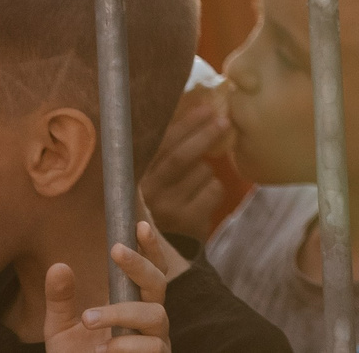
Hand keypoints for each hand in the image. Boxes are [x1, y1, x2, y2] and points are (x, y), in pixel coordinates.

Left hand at [44, 221, 176, 352]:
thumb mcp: (60, 329)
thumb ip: (61, 300)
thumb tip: (58, 266)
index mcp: (134, 304)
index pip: (151, 270)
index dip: (150, 247)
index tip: (139, 225)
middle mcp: (151, 319)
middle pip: (159, 283)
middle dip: (139, 264)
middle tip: (115, 250)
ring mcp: (156, 341)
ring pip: (155, 314)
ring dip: (121, 313)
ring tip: (89, 319)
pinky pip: (150, 348)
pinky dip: (125, 347)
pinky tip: (103, 351)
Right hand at [139, 86, 230, 237]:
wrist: (162, 250)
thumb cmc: (161, 203)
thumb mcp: (153, 179)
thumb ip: (164, 152)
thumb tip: (197, 108)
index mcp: (134, 180)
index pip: (160, 146)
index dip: (184, 125)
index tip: (205, 106)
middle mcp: (147, 196)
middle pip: (181, 158)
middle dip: (205, 135)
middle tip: (224, 120)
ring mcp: (168, 210)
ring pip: (202, 172)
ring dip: (207, 168)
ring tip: (196, 179)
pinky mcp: (189, 222)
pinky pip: (214, 189)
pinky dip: (215, 186)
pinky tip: (203, 196)